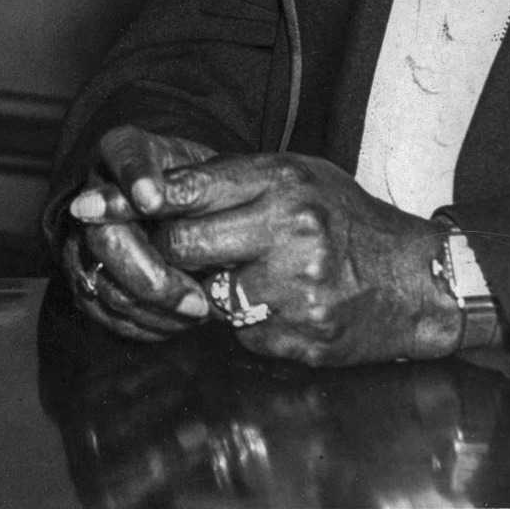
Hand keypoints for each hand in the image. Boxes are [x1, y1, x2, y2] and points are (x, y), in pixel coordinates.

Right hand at [59, 125, 218, 342]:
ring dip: (153, 307)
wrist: (182, 209)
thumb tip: (156, 201)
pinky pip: (103, 310)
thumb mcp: (207, 168)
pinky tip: (178, 320)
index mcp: (122, 149)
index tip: (153, 199)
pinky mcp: (82, 276)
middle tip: (196, 298)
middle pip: (107, 238)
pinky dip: (142, 323)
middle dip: (151, 275)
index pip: (123, 156)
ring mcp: (80, 236)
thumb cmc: (201, 187)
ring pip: (103, 283)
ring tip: (198, 311)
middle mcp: (93, 190)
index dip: (134, 179)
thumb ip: (191, 181)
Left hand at [148, 152, 460, 365]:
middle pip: (183, 247)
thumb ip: (236, 179)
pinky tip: (280, 307)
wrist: (417, 280)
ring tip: (249, 278)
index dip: (134, 200)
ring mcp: (296, 287)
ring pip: (206, 295)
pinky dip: (247, 324)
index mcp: (283, 181)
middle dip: (170, 255)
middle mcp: (288, 229)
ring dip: (211, 293)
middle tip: (180, 254)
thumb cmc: (348, 221)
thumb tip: (158, 189)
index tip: (92, 207)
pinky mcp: (301, 335)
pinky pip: (241, 333)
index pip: (189, 188)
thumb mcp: (300, 176)